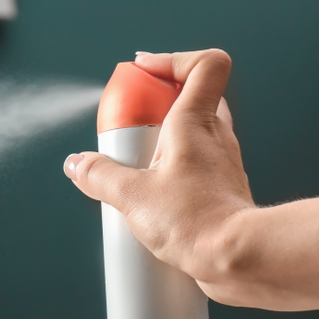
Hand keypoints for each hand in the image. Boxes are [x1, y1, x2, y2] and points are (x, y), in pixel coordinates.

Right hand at [63, 49, 256, 302]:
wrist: (239, 258)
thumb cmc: (199, 221)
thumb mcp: (132, 195)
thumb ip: (99, 175)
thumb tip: (79, 165)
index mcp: (194, 121)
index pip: (204, 65)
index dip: (172, 61)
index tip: (141, 74)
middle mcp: (215, 136)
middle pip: (191, 96)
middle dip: (156, 104)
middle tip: (130, 125)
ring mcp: (222, 163)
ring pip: (192, 132)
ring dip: (162, 140)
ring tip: (135, 165)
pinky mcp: (221, 189)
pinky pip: (194, 166)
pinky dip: (171, 171)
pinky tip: (152, 196)